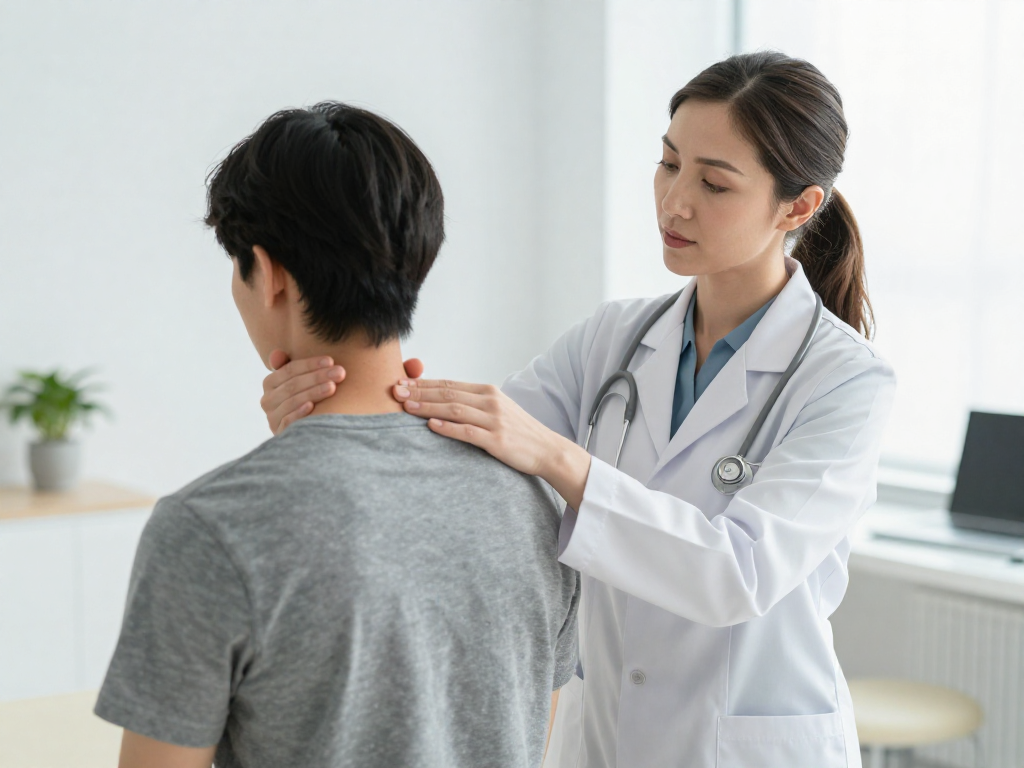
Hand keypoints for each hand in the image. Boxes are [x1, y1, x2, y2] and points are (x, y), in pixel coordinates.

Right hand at [261, 350, 424, 434]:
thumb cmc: (353, 408)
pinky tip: (312, 409)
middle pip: (285, 379)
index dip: (302, 360)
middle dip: (312, 372)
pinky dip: (296, 413)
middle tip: (340, 371)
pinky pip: (282, 422)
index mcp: (287, 381)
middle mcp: (275, 399)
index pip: (284, 366)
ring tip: (332, 386)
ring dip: (308, 388)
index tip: (330, 358)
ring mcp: (274, 418)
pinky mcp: (281, 436)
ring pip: (283, 398)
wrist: (341, 452)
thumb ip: (390, 374)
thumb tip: (418, 364)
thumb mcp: (366, 388)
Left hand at [393, 379, 590, 509]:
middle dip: (419, 391)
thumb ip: (472, 404)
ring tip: (407, 406)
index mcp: (488, 391)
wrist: (547, 449)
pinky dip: (448, 428)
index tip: (401, 381)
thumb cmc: (518, 432)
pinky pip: (468, 432)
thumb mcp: (496, 410)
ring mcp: (494, 420)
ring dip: (428, 407)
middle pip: (448, 393)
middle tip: (395, 391)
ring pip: (454, 409)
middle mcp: (491, 402)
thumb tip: (441, 400)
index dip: (424, 383)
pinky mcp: (497, 440)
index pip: (449, 384)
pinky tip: (431, 426)